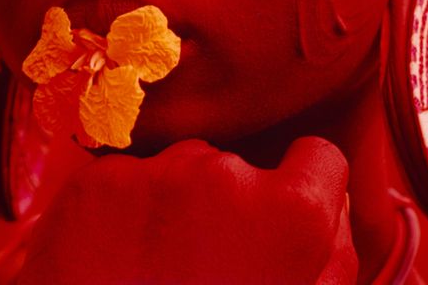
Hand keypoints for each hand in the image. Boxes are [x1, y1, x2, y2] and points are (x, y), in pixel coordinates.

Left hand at [18, 137, 356, 284]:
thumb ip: (331, 256)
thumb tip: (329, 204)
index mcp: (291, 215)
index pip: (317, 157)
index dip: (305, 188)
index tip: (281, 217)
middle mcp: (224, 175)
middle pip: (236, 166)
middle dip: (224, 205)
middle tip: (199, 270)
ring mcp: (154, 174)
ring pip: (178, 168)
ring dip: (172, 204)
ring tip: (152, 270)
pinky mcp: (96, 182)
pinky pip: (125, 178)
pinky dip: (122, 209)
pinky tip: (113, 262)